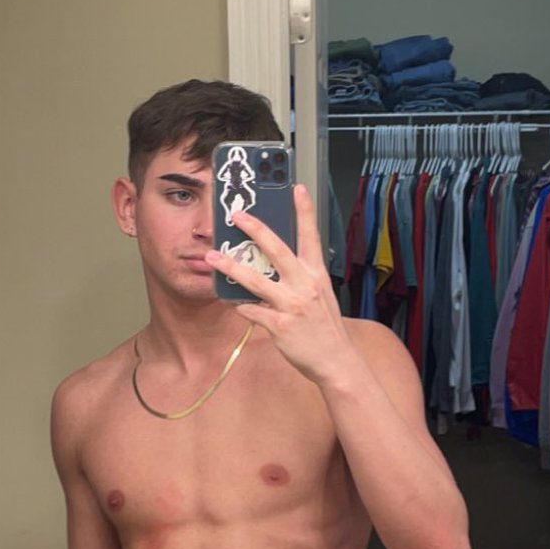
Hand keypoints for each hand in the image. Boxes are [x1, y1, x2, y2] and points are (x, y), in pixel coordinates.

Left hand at [205, 184, 351, 384]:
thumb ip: (300, 278)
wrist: (336, 361)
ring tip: (213, 258)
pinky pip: (252, 311)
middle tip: (236, 215)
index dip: (304, 210)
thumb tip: (273, 265)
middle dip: (254, 228)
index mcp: (316, 274)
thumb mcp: (321, 296)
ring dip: (230, 267)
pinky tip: (232, 303)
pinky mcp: (280, 325)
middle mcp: (305, 285)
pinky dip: (240, 306)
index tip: (296, 187)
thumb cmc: (325, 328)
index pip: (310, 235)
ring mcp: (292, 305)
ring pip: (255, 279)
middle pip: (276, 248)